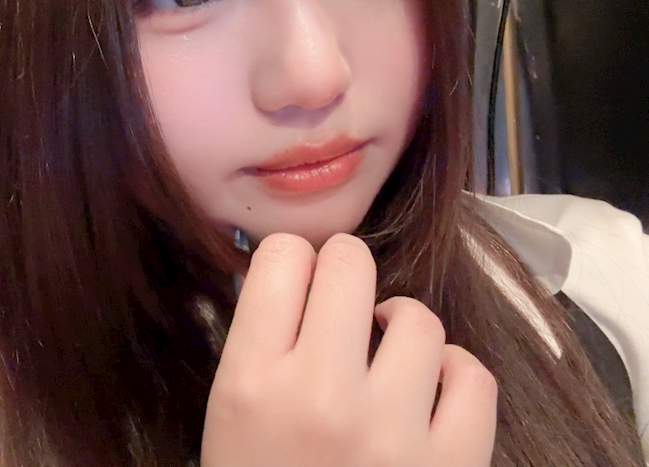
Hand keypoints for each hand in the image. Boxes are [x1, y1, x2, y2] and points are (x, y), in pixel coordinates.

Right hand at [201, 233, 496, 466]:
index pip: (282, 258)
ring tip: (386, 356)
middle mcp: (320, 394)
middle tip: (344, 301)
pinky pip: (472, 376)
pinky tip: (430, 389)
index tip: (303, 281)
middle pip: (350, 263)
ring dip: (399, 328)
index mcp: (252, 382)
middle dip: (345, 272)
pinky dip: (453, 373)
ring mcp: (391, 430)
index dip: (295, 260)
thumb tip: (305, 272)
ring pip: (417, 318)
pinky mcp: (449, 465)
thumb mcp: (231, 415)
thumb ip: (261, 342)